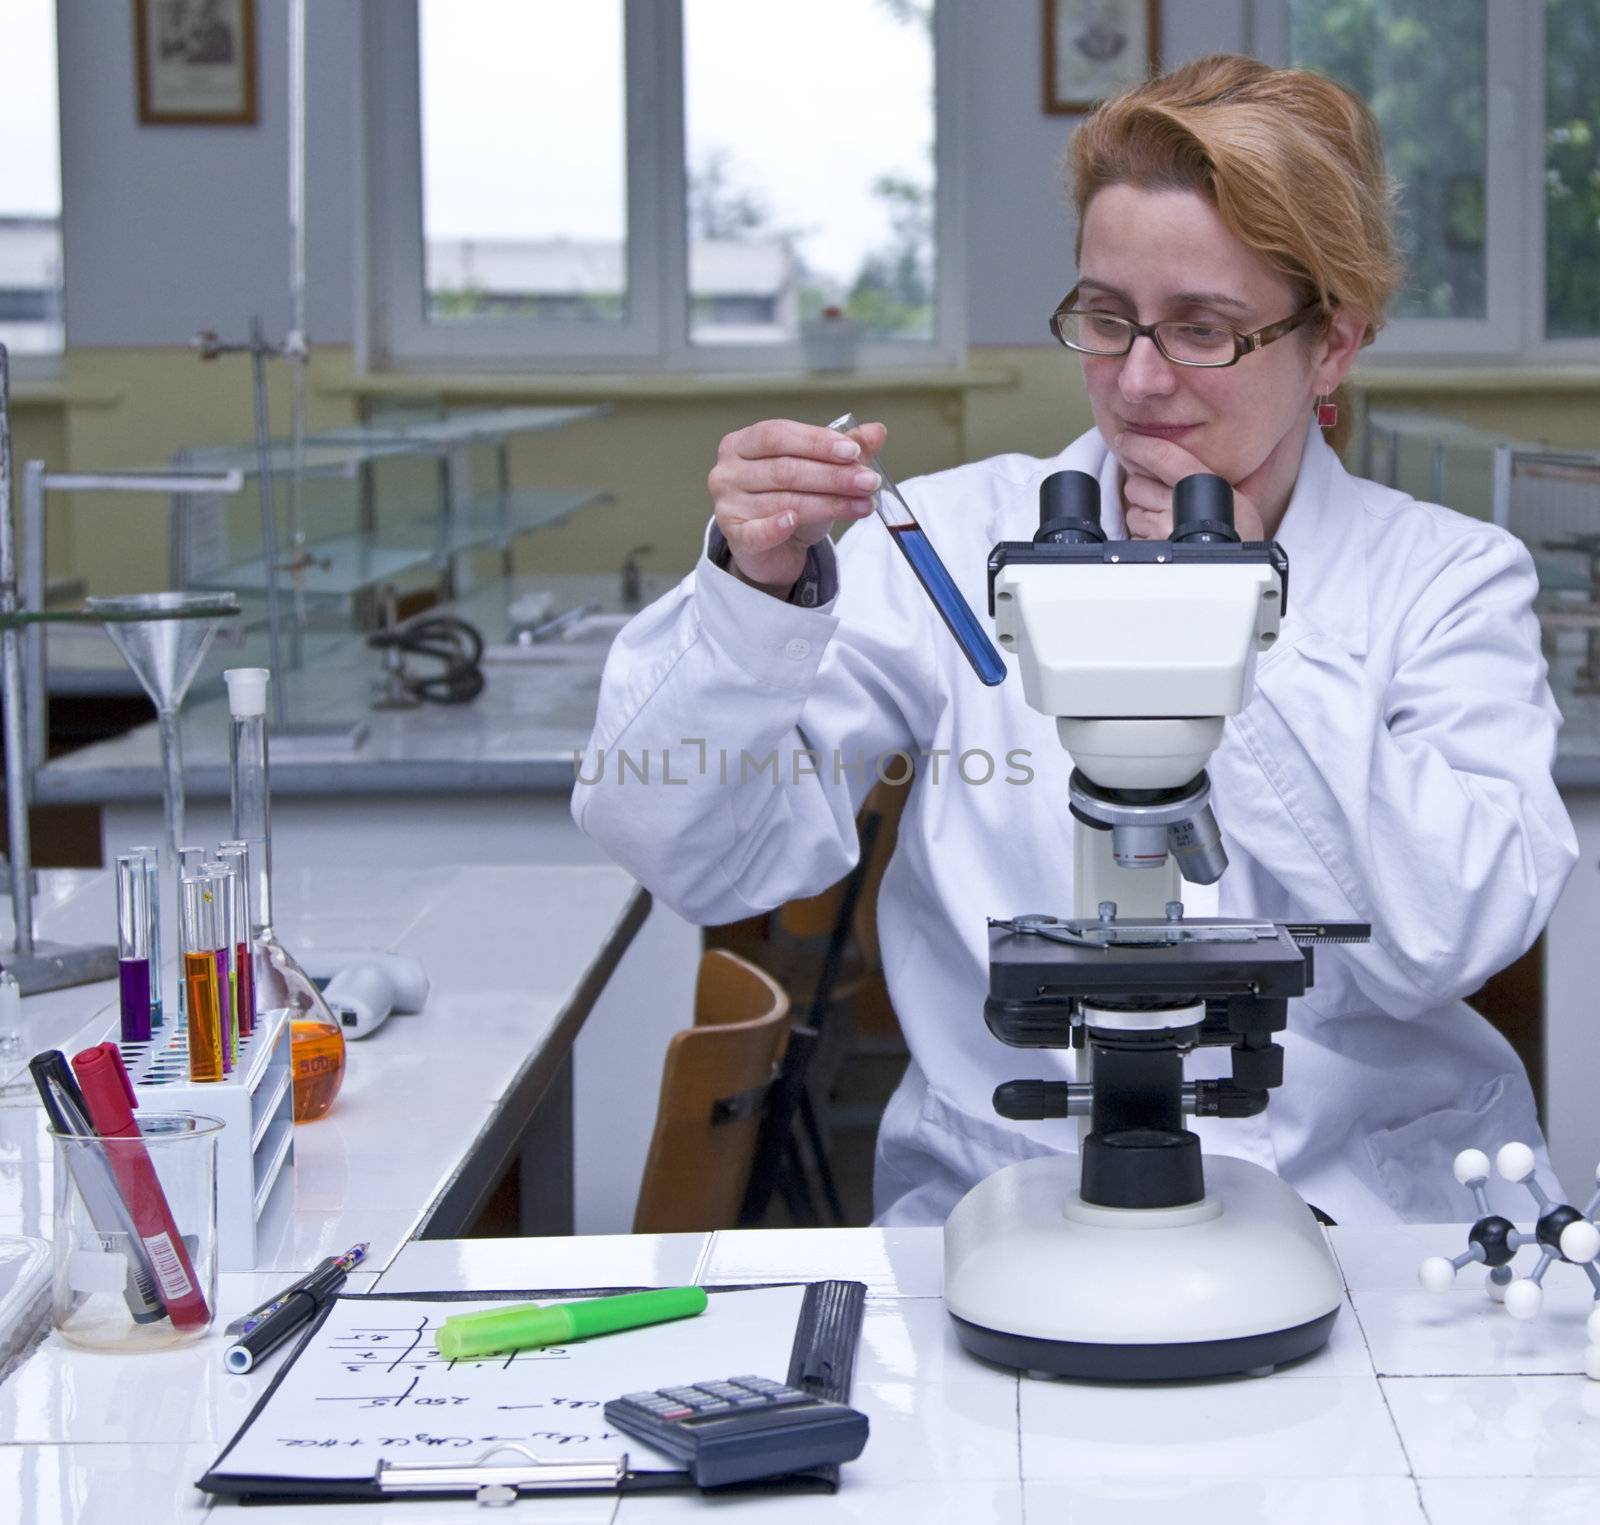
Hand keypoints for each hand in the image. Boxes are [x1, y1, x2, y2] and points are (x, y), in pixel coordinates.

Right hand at [709, 419, 887, 595]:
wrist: (773, 549)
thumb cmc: (791, 500)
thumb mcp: (819, 471)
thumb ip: (844, 450)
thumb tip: (876, 431)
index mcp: (743, 443)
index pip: (779, 435)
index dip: (817, 442)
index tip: (853, 452)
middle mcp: (728, 470)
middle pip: (785, 469)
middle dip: (833, 476)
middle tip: (869, 482)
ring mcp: (727, 504)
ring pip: (784, 500)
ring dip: (829, 503)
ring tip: (863, 505)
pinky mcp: (734, 536)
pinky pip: (757, 531)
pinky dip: (776, 526)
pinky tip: (794, 521)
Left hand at [1114, 432, 1266, 542]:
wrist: (1235, 578)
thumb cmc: (1239, 541)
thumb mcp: (1242, 502)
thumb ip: (1226, 476)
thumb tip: (1222, 454)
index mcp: (1203, 489)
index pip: (1162, 456)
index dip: (1139, 446)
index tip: (1126, 441)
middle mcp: (1176, 510)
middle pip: (1136, 484)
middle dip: (1143, 489)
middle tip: (1160, 498)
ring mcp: (1158, 533)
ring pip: (1132, 511)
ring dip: (1143, 514)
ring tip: (1166, 524)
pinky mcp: (1146, 553)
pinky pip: (1132, 537)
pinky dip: (1142, 538)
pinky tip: (1162, 542)